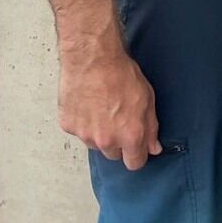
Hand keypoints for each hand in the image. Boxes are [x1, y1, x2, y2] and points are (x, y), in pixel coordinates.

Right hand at [59, 48, 161, 169]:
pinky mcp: (68, 125)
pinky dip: (82, 122)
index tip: (135, 148)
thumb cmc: (121, 74)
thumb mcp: (147, 99)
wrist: (92, 58)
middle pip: (113, 155)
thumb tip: (153, 148)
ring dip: (98, 134)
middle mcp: (107, 141)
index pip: (134, 164)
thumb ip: (151, 128)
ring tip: (101, 109)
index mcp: (130, 136)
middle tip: (116, 120)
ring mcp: (85, 134)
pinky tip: (87, 104)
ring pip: (94, 144)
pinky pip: (78, 131)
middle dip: (117, 143)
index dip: (136, 155)